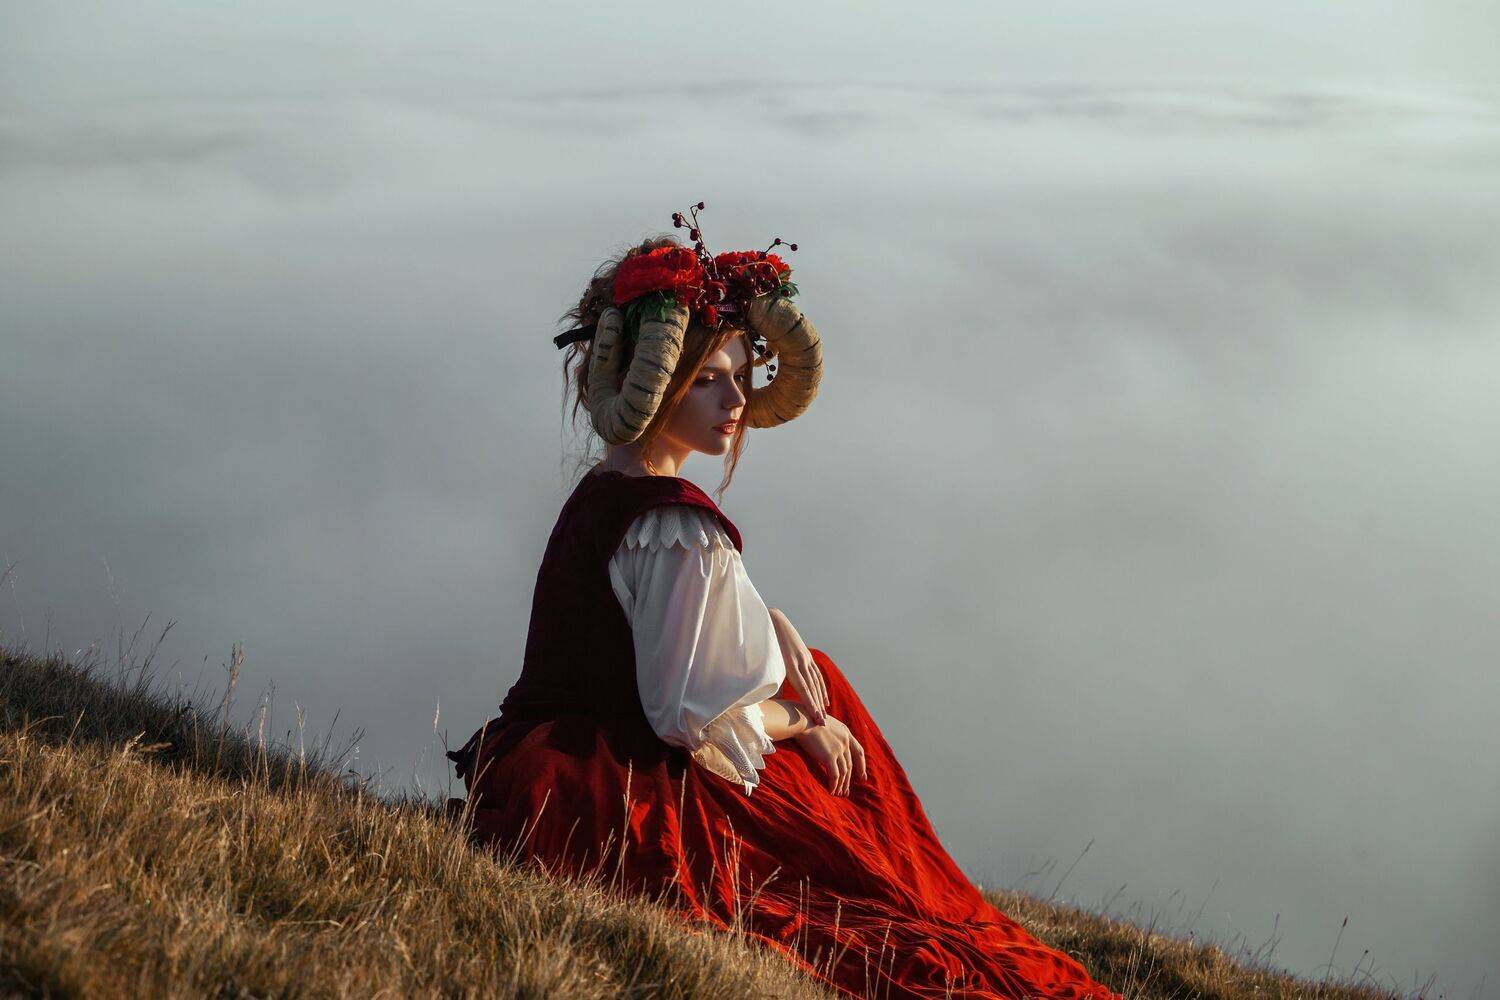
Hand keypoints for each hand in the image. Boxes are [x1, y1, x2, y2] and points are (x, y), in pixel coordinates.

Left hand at [768, 608, 827, 726]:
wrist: (772, 619)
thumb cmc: (763, 642)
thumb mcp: (765, 661)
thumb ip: (769, 678)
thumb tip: (770, 698)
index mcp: (790, 664)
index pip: (804, 689)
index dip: (811, 705)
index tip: (818, 719)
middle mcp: (801, 661)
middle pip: (812, 688)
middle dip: (818, 707)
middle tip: (823, 723)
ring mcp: (805, 657)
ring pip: (816, 681)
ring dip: (820, 698)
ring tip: (824, 713)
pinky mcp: (805, 654)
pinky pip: (815, 672)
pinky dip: (820, 685)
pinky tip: (823, 695)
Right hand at [793, 713, 867, 796]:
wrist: (802, 719)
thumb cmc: (807, 720)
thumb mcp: (825, 723)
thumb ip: (830, 733)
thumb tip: (826, 741)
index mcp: (845, 732)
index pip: (859, 751)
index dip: (861, 765)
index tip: (862, 777)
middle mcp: (845, 741)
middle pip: (850, 765)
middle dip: (849, 780)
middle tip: (847, 791)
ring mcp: (839, 749)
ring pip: (844, 772)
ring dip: (842, 785)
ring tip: (838, 794)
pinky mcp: (830, 756)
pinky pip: (835, 775)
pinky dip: (834, 784)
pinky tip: (831, 790)